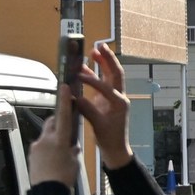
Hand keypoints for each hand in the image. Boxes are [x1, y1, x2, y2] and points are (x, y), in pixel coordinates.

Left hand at [28, 85, 80, 186]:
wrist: (47, 192)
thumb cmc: (64, 177)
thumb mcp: (74, 162)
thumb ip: (72, 150)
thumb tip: (72, 146)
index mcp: (60, 140)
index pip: (63, 115)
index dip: (64, 100)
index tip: (64, 87)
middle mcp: (46, 140)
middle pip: (52, 122)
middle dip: (59, 121)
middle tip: (67, 126)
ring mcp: (37, 146)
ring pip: (47, 134)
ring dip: (54, 137)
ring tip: (62, 150)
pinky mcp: (32, 154)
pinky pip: (41, 145)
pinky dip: (48, 148)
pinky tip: (54, 159)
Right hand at [74, 42, 132, 168]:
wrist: (116, 148)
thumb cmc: (110, 138)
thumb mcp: (98, 125)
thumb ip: (88, 110)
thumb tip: (75, 97)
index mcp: (120, 102)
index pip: (106, 86)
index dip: (92, 80)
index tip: (79, 75)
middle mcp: (119, 97)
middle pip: (115, 73)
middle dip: (108, 59)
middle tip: (100, 45)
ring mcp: (114, 97)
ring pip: (110, 76)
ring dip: (103, 63)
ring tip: (94, 51)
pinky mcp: (108, 100)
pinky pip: (102, 84)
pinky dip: (95, 75)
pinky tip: (85, 68)